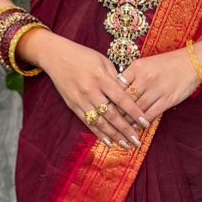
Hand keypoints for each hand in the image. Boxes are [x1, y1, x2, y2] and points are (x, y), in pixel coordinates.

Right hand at [36, 36, 153, 148]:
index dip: (134, 112)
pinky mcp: (73, 106)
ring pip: (100, 122)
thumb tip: (129, 94)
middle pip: (111, 115)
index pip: (122, 99)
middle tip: (137, 141)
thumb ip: (116, 78)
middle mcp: (91, 91)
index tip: (145, 122)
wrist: (56, 56)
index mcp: (101, 78)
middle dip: (125, 129)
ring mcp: (80, 100)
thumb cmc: (83, 56)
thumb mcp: (103, 61)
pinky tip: (108, 141)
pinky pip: (88, 122)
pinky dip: (98, 133)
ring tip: (125, 145)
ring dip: (114, 135)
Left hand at [116, 48, 201, 124]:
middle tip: (110, 121)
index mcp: (137, 67)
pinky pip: (150, 114)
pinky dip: (142, 122)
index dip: (110, 98)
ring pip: (136, 109)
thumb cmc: (168, 63)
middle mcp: (145, 78)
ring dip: (128, 120)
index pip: (117, 85)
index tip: (105, 107)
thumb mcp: (146, 63)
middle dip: (116, 112)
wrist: (193, 62)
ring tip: (122, 127)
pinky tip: (138, 126)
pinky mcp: (167, 100)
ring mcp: (156, 89)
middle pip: (124, 99)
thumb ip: (132, 76)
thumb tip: (116, 91)